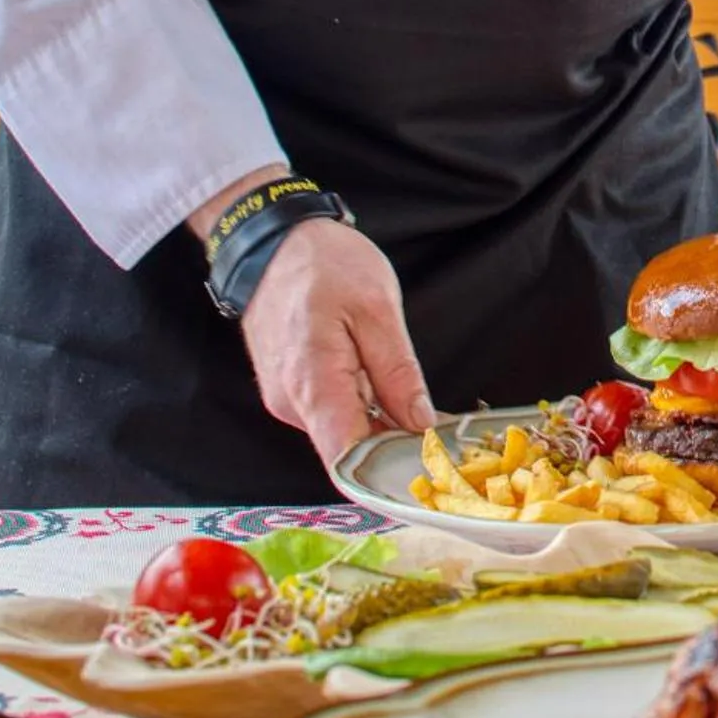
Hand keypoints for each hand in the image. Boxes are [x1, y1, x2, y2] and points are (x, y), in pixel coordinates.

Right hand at [238, 219, 439, 469]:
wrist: (272, 241)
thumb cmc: (323, 264)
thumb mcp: (377, 309)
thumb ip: (398, 374)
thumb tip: (421, 425)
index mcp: (312, 385)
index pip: (347, 462)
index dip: (389, 476)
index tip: (430, 474)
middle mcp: (291, 404)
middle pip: (350, 451)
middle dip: (396, 448)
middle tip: (446, 437)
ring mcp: (287, 399)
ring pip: (343, 433)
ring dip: (382, 428)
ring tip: (423, 410)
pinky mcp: (290, 391)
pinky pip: (332, 415)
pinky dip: (364, 412)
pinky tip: (390, 394)